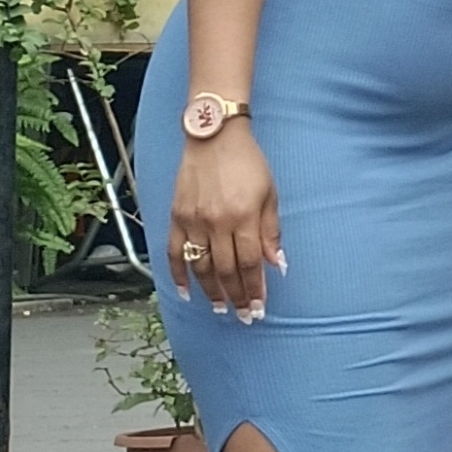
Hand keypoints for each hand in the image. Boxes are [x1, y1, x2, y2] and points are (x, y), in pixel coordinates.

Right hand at [165, 124, 279, 317]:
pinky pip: (173, 252)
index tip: (259, 307)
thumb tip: (277, 264)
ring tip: (220, 308)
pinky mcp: (176, 216)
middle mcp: (217, 222)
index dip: (255, 288)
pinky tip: (185, 292)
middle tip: (243, 316)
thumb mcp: (269, 193)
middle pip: (226, 270)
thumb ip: (271, 230)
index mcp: (243, 216)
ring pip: (200, 266)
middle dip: (236, 296)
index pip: (250, 263)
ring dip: (210, 291)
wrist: (214, 135)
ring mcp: (193, 221)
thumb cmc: (247, 162)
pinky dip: (178, 275)